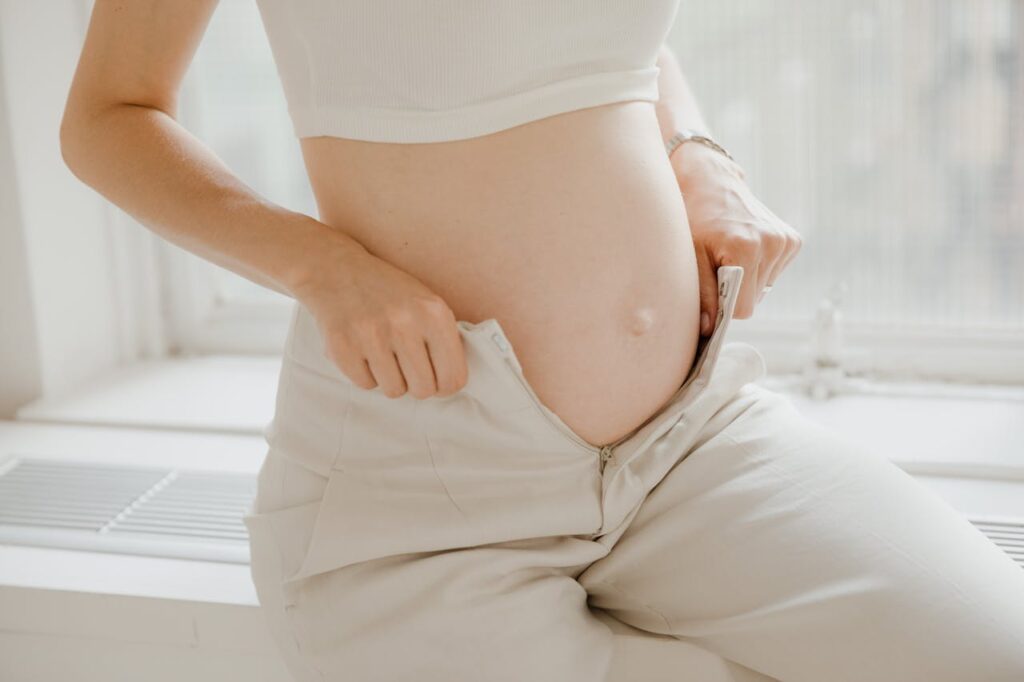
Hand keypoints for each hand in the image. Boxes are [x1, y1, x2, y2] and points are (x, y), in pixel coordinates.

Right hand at [292, 239, 467, 399]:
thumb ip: (444, 340)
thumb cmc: (389, 293)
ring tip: (384, 355)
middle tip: (407, 368)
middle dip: (416, 384)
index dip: (445, 385)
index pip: (453, 377)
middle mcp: (404, 323)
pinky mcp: (342, 347)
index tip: (436, 380)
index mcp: (433, 313)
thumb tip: (452, 384)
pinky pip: (366, 384)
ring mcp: (371, 336)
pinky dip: (366, 374)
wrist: (337, 270)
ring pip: (394, 391)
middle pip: (424, 390)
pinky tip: (363, 351)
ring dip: (390, 379)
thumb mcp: (426, 303)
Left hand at [672, 144, 802, 335]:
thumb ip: (702, 294)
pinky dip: (758, 268)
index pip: (743, 308)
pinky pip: (773, 273)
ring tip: (730, 254)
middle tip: (717, 266)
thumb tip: (709, 329)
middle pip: (754, 299)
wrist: (710, 183)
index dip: (724, 306)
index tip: (712, 292)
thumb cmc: (694, 219)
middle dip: (734, 292)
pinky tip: (745, 249)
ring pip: (764, 288)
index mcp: (746, 248)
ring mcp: (786, 240)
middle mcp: (772, 243)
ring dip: (746, 280)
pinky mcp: (792, 240)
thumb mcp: (690, 256)